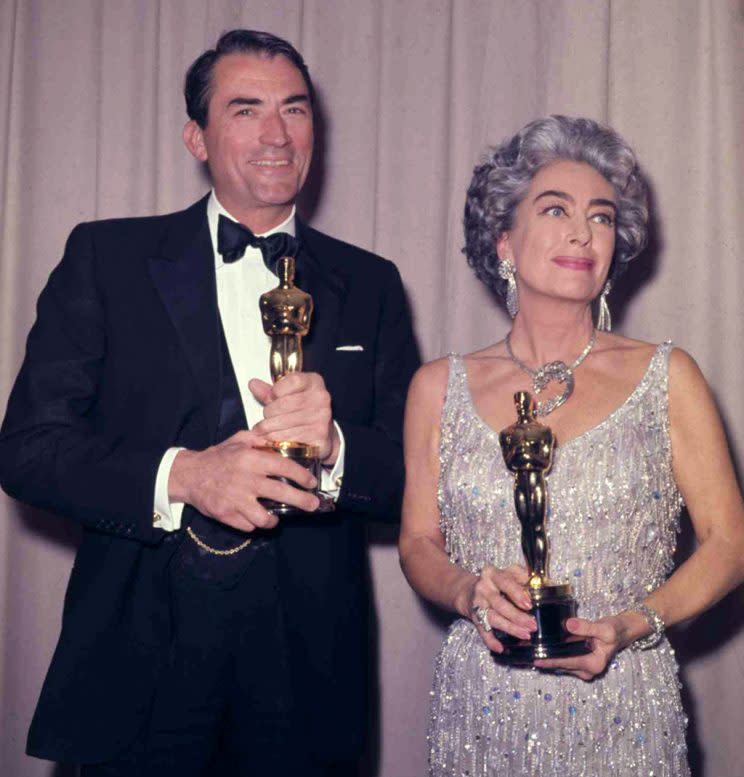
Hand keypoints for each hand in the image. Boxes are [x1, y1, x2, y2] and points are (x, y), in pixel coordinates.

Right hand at [169, 430, 319, 532]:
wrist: (189, 475)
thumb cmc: (218, 457)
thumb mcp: (239, 439)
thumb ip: (260, 439)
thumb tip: (281, 442)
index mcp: (250, 459)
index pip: (284, 466)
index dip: (301, 476)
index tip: (311, 482)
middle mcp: (245, 480)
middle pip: (281, 493)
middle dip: (302, 501)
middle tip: (313, 505)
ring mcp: (235, 500)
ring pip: (264, 518)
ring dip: (274, 519)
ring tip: (277, 517)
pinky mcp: (226, 515)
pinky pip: (248, 525)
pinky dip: (254, 524)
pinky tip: (256, 517)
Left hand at [250, 373, 339, 464]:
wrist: (323, 435)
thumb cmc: (303, 412)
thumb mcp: (287, 396)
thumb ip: (270, 392)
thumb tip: (253, 384)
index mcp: (313, 382)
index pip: (293, 380)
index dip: (276, 390)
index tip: (272, 397)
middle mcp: (321, 398)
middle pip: (284, 403)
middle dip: (268, 412)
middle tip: (266, 417)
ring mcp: (321, 417)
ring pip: (283, 422)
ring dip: (267, 428)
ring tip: (263, 430)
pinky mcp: (318, 436)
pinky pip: (289, 437)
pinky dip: (276, 440)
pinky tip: (272, 439)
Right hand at [456, 564, 536, 652]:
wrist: (469, 590)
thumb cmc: (496, 582)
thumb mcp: (507, 573)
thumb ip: (522, 576)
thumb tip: (540, 585)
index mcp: (492, 574)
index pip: (505, 582)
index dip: (517, 594)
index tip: (529, 604)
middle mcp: (482, 588)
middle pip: (499, 604)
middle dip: (517, 616)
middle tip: (533, 625)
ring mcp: (477, 604)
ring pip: (493, 618)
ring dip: (510, 628)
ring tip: (526, 635)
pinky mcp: (474, 618)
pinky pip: (482, 631)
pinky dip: (490, 641)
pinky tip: (500, 648)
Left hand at [533, 614, 629, 679]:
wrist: (621, 632)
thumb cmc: (615, 630)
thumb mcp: (605, 628)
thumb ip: (587, 627)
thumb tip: (569, 624)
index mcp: (593, 664)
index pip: (566, 662)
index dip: (550, 660)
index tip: (534, 659)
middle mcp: (587, 670)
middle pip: (561, 665)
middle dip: (544, 659)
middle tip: (525, 652)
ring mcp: (583, 669)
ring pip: (560, 664)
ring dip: (547, 658)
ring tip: (528, 649)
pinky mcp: (579, 663)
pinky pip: (563, 660)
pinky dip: (552, 655)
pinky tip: (540, 648)